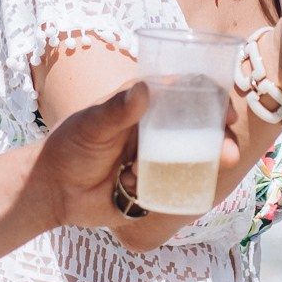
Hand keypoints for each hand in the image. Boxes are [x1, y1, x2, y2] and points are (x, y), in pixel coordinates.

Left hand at [42, 83, 243, 250]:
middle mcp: (156, 132)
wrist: (52, 191)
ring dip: (207, 167)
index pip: (187, 95)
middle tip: (229, 153)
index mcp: (145, 107)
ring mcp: (157, 161)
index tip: (225, 112)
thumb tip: (145, 89)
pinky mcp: (153, 189)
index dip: (212, 99)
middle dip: (220, 141)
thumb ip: (116, 109)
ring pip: (193, 162)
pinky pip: (175, 190)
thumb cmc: (69, 147)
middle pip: (199, 131)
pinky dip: (168, 192)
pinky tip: (132, 190)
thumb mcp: (91, 125)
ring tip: (216, 171)